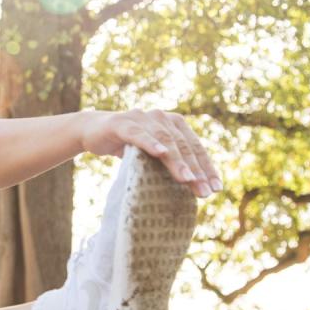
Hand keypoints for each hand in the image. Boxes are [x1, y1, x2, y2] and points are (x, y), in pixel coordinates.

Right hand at [81, 109, 221, 197]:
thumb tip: (193, 187)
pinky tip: (161, 153)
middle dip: (196, 169)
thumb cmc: (126, 146)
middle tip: (205, 192)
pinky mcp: (121, 123)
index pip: (195, 147)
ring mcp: (141, 118)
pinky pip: (138, 134)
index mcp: (173, 123)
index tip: (216, 188)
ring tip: (188, 179)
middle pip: (183, 145)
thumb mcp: (150, 155)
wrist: (93, 131)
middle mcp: (161, 117)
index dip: (207, 167)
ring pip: (164, 140)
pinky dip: (150, 143)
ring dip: (177, 161)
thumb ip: (168, 162)